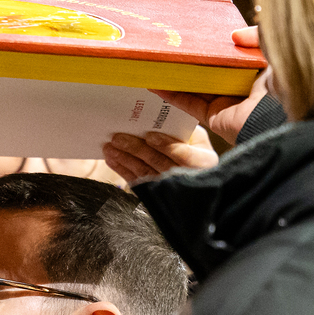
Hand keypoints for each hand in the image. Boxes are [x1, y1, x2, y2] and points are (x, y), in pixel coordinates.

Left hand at [102, 126, 218, 183]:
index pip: (184, 155)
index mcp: (203, 162)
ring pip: (144, 172)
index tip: (150, 136)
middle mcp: (187, 177)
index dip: (166, 145)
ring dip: (125, 159)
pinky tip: (112, 159)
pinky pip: (136, 181)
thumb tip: (162, 121)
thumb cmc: (195, 152)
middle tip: (118, 137)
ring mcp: (169, 188)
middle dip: (137, 149)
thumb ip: (183, 132)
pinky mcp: (153, 193)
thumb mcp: (198, 140)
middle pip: (159, 162)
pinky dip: (122, 169)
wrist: (192, 181)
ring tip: (110, 147)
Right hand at [150, 26, 271, 144]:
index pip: (231, 56)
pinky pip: (189, 103)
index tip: (196, 36)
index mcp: (257, 69)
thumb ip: (257, 36)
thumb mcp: (276, 47)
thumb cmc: (284, 80)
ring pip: (195, 87)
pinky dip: (171, 94)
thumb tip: (234, 34)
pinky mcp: (213, 117)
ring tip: (155, 64)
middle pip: (210, 71)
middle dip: (191, 61)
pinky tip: (154, 84)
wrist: (281, 113)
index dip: (214, 47)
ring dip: (175, 77)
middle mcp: (240, 86)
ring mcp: (225, 103)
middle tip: (171, 48)